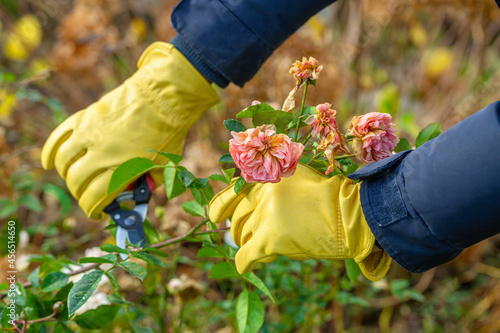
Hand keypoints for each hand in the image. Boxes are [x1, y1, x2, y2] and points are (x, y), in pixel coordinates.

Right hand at [42, 42, 219, 218]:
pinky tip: (48, 163)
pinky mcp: (84, 118)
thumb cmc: (168, 132)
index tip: (96, 213)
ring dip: (67, 175)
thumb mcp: (165, 165)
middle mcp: (102, 153)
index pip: (95, 198)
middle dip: (80, 194)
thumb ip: (151, 182)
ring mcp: (90, 135)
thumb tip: (138, 193)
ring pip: (64, 162)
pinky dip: (49, 152)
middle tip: (88, 195)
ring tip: (75, 178)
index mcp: (123, 169)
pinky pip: (58, 138)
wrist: (163, 97)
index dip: (93, 210)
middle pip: (76, 182)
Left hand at [209, 164, 390, 280]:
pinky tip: (245, 266)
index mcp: (266, 179)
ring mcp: (264, 217)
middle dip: (237, 229)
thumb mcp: (300, 176)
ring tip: (257, 246)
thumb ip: (277, 180)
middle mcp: (261, 196)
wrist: (346, 214)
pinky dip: (243, 262)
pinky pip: (246, 256)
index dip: (219, 206)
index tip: (213, 217)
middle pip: (237, 218)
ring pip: (242, 236)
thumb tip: (258, 188)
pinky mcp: (269, 240)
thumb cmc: (328, 195)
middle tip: (244, 235)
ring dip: (246, 242)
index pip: (232, 193)